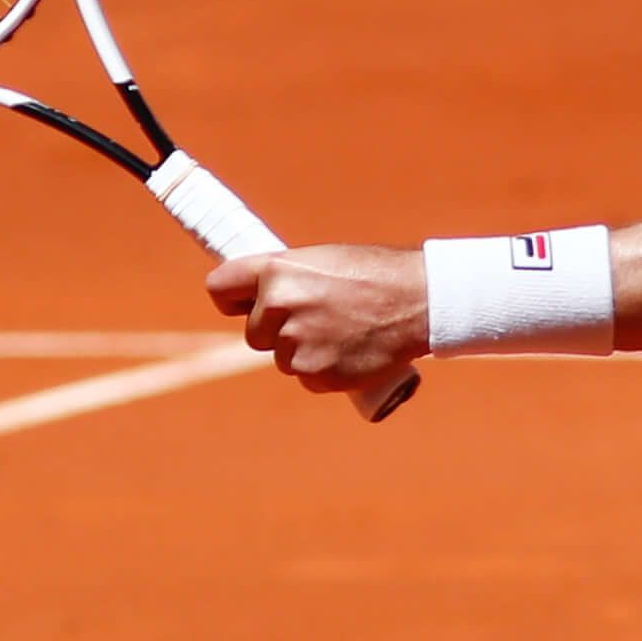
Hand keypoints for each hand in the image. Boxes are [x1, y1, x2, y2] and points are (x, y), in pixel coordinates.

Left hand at [208, 246, 430, 399]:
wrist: (420, 301)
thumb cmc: (375, 275)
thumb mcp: (322, 262)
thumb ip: (285, 279)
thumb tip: (257, 300)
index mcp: (276, 270)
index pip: (220, 288)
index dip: (233, 299)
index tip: (243, 303)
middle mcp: (278, 306)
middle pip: (254, 333)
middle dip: (278, 330)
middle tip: (320, 316)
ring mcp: (295, 344)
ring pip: (282, 358)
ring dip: (306, 351)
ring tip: (344, 330)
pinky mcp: (315, 375)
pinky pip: (307, 378)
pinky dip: (325, 370)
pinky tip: (351, 350)